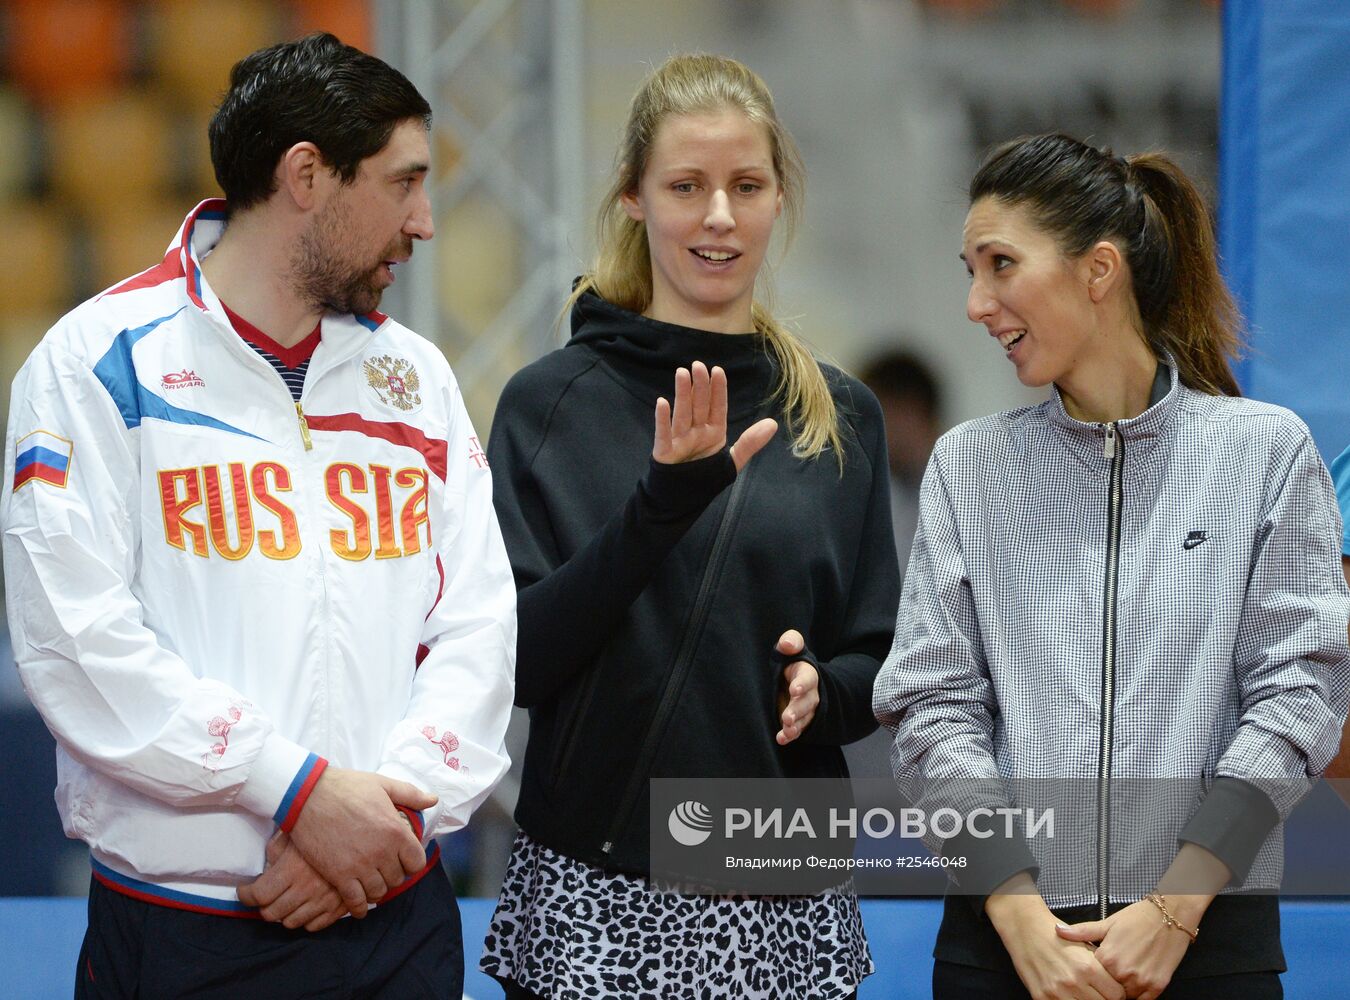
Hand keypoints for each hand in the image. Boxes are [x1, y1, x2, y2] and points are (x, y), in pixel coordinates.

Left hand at [237, 830, 346, 930]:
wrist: (361, 835)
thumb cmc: (323, 831)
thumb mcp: (294, 833)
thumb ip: (275, 851)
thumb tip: (266, 865)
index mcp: (291, 870)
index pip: (258, 895)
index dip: (246, 895)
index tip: (245, 890)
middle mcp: (305, 889)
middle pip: (271, 913)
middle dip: (263, 906)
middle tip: (266, 896)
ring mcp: (323, 901)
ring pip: (291, 923)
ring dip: (284, 914)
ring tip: (287, 901)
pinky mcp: (338, 908)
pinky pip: (314, 926)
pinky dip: (306, 920)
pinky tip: (306, 906)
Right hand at [287, 768, 436, 917]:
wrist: (308, 795)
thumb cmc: (347, 787)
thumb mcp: (383, 784)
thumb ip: (411, 795)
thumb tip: (433, 800)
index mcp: (396, 832)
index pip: (417, 862)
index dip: (411, 861)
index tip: (402, 858)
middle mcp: (382, 853)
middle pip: (398, 879)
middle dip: (393, 874)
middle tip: (384, 868)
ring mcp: (360, 866)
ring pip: (379, 892)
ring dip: (377, 889)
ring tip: (371, 881)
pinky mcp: (339, 876)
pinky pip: (356, 902)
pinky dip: (359, 907)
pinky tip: (359, 905)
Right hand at [652, 361, 776, 470]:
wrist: (680, 500)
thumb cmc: (704, 477)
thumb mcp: (733, 461)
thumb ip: (751, 443)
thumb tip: (773, 423)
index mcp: (713, 432)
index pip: (717, 407)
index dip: (718, 390)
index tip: (718, 371)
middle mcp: (696, 432)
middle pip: (698, 406)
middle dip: (699, 386)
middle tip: (698, 365)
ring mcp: (679, 440)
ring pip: (682, 414)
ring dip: (682, 394)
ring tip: (682, 373)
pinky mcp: (664, 452)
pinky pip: (663, 434)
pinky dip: (662, 420)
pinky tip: (662, 402)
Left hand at [774, 629, 818, 745]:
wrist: (796, 677)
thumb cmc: (790, 660)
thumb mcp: (791, 648)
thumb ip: (791, 642)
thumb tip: (787, 644)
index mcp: (808, 674)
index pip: (808, 678)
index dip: (802, 684)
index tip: (794, 689)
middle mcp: (810, 693)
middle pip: (808, 703)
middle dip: (798, 710)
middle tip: (787, 717)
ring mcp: (806, 709)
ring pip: (805, 719)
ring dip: (796, 726)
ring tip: (786, 731)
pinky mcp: (799, 720)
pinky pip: (798, 729)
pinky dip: (790, 735)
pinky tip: (781, 739)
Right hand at [986, 876, 1125, 999]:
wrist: (1025, 928)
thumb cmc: (1055, 935)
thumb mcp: (1084, 945)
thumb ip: (1101, 968)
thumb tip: (1117, 987)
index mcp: (1088, 967)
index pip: (1117, 995)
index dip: (1115, 993)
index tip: (1111, 990)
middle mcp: (1074, 982)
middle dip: (1102, 998)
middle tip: (1095, 991)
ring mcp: (1057, 993)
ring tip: (1082, 992)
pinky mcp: (1042, 998)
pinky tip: (1067, 994)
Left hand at [1056, 900, 1193, 998]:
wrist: (1169, 916)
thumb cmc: (1138, 918)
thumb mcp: (1107, 923)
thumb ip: (1082, 932)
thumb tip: (1058, 930)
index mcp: (1108, 957)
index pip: (1091, 977)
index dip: (1090, 975)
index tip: (1089, 974)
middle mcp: (1124, 972)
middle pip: (1107, 990)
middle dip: (1104, 985)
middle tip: (1104, 978)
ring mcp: (1142, 981)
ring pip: (1124, 997)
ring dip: (1120, 991)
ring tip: (1119, 978)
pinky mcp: (1157, 986)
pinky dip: (1137, 996)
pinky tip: (1133, 985)